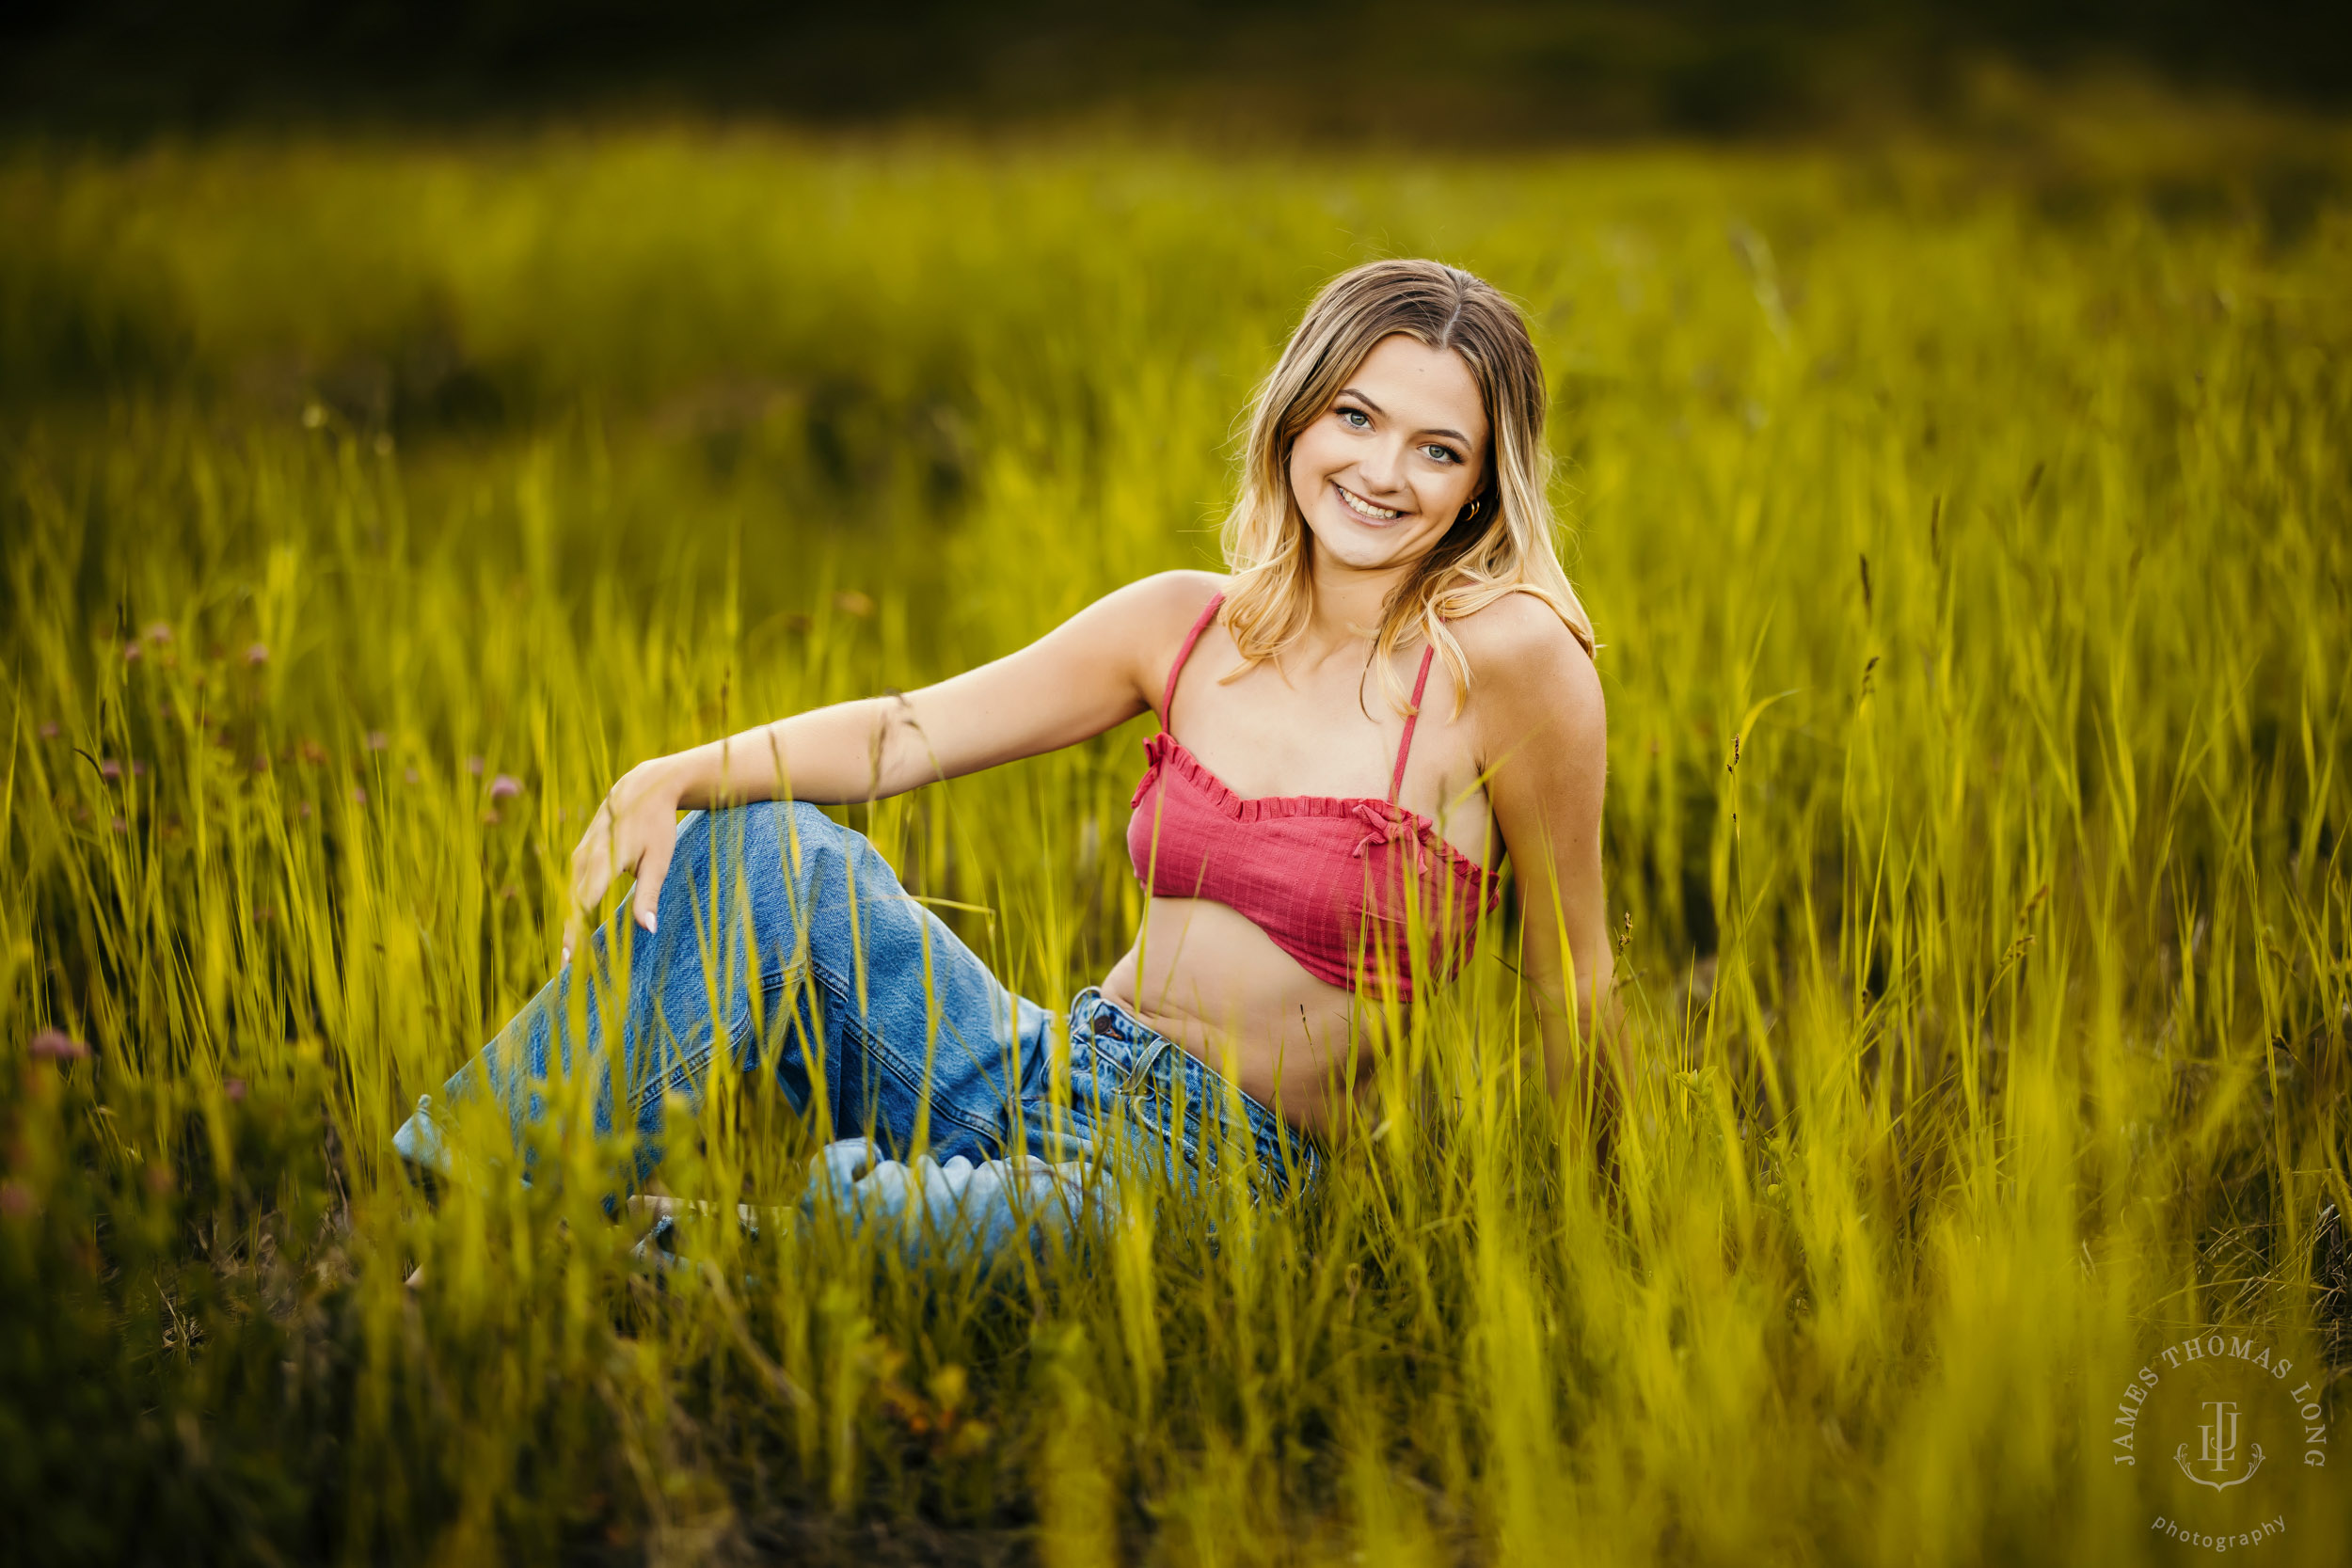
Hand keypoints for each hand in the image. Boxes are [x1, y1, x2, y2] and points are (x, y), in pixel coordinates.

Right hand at [562, 757, 682, 962]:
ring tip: (571, 960)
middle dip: (569, 939)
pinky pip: (572, 888)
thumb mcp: (659, 861)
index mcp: (603, 861)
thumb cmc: (656, 826)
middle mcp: (583, 858)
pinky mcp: (579, 854)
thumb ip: (649, 896)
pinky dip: (573, 911)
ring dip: (569, 927)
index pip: (582, 907)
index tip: (572, 965)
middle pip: (570, 906)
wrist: (642, 787)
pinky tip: (576, 932)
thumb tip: (648, 931)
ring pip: (569, 898)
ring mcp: (578, 855)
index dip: (575, 936)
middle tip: (569, 975)